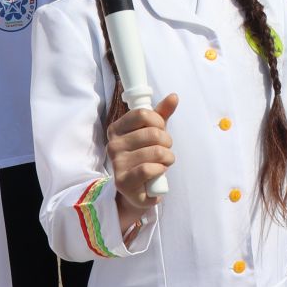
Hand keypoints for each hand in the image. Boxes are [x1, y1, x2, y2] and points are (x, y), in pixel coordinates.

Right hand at [107, 94, 178, 210]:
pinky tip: (158, 173)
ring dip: (168, 158)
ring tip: (163, 162)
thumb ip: (162, 114)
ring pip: (155, 152)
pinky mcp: (123, 182)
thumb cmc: (145, 157)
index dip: (159, 121)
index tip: (161, 130)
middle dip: (167, 142)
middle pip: (153, 133)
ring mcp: (117, 164)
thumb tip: (174, 96)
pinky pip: (149, 169)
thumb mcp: (153, 132)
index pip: (142, 114)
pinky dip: (160, 170)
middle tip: (165, 150)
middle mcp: (113, 145)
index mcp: (117, 129)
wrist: (137, 189)